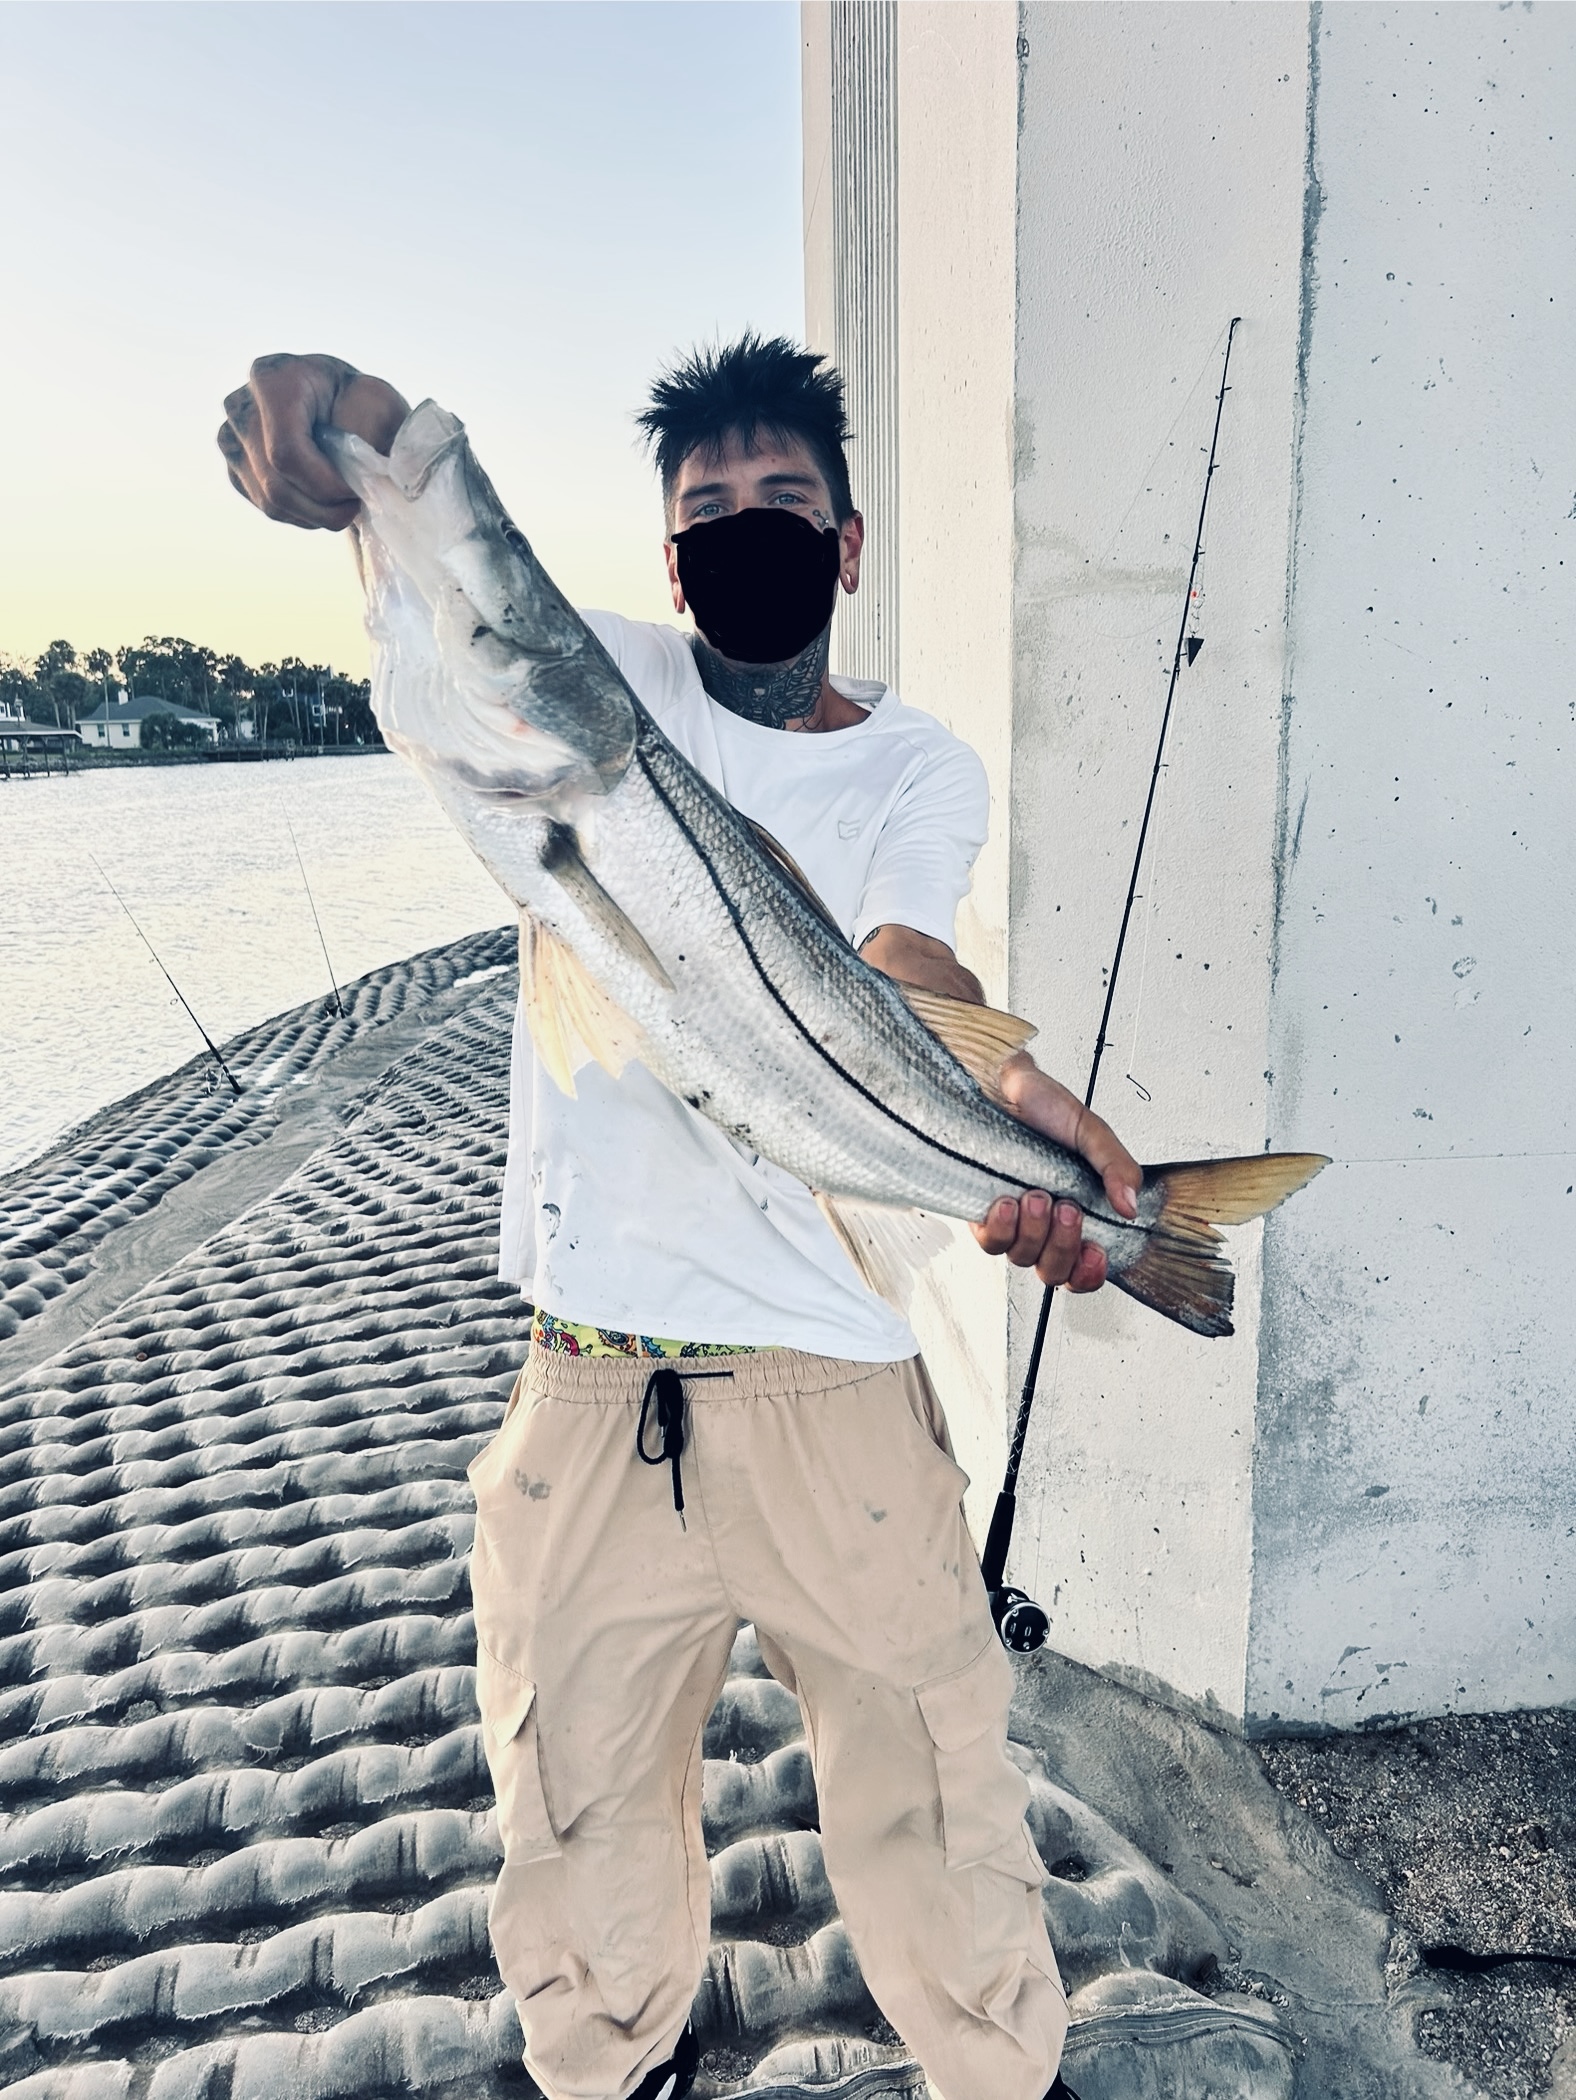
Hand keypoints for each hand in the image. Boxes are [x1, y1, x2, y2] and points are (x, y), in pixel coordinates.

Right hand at [217, 353, 410, 529]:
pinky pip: (267, 507)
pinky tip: (323, 499)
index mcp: (271, 379)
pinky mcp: (235, 467)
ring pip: (271, 502)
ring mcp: (232, 439)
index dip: (324, 484)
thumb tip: (358, 474)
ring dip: (315, 515)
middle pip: (276, 484)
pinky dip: (302, 514)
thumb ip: (368, 433)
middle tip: (355, 505)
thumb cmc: (361, 401)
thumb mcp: (377, 403)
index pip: (286, 453)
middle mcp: (240, 407)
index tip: (355, 492)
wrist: (342, 404)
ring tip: (343, 503)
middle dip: (322, 506)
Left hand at [971, 1057, 1140, 1290]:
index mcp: (1078, 1214)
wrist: (1003, 1084)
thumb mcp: (1092, 1134)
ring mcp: (1013, 1222)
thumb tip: (1131, 1206)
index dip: (1089, 1274)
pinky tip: (1008, 1202)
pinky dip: (1001, 1228)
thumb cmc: (1046, 1108)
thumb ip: (1116, 1167)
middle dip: (1063, 1248)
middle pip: (1054, 1272)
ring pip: (1022, 1258)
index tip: (1096, 1252)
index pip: (1084, 1269)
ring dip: (1034, 1233)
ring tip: (1037, 1195)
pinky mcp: (982, 1212)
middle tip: (1068, 1209)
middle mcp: (1044, 1225)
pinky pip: (990, 1241)